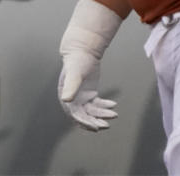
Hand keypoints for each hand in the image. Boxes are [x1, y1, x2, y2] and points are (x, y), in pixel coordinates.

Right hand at [58, 0, 122, 130]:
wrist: (83, 51)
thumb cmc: (77, 61)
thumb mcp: (75, 74)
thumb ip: (70, 86)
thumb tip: (66, 100)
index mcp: (66, 95)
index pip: (73, 114)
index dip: (83, 122)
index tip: (95, 127)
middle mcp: (72, 98)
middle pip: (83, 115)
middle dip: (94, 122)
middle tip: (105, 126)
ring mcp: (81, 96)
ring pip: (91, 112)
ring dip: (102, 115)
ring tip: (114, 114)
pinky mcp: (89, 93)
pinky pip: (97, 105)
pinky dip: (105, 106)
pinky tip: (113, 104)